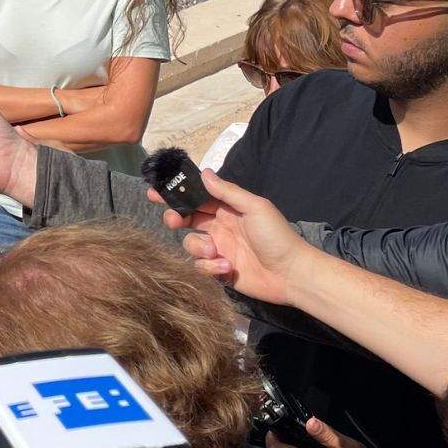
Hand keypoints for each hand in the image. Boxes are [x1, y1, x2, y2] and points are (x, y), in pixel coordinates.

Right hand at [157, 170, 311, 305]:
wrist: (291, 274)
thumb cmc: (277, 236)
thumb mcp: (255, 207)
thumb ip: (227, 192)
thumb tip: (204, 172)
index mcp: (228, 209)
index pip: (196, 197)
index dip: (176, 193)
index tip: (156, 191)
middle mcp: (220, 227)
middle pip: (186, 218)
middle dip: (174, 218)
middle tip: (173, 220)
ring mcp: (218, 249)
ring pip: (191, 244)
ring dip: (198, 247)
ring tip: (216, 252)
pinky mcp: (218, 271)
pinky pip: (200, 266)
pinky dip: (209, 267)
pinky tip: (226, 268)